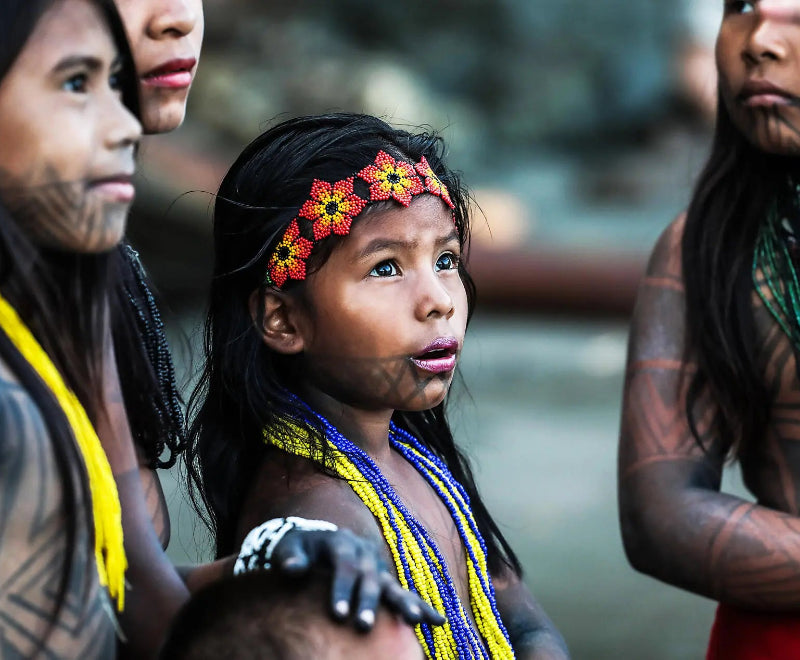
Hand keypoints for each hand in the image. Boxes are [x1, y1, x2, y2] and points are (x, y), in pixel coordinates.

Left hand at [235, 518, 444, 630]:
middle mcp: (365, 553)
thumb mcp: (289, 548)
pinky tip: (438, 622)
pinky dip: (421, 607)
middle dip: (369, 602)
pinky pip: (404, 595)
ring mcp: (378, 568)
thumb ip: (290, 558)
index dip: (343, 588)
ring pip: (393, 586)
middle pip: (370, 577)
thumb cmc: (299, 549)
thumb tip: (291, 569)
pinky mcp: (385, 582)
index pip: (345, 565)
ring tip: (412, 621)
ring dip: (403, 604)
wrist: (316, 543)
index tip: (338, 614)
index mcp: (342, 542)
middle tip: (363, 626)